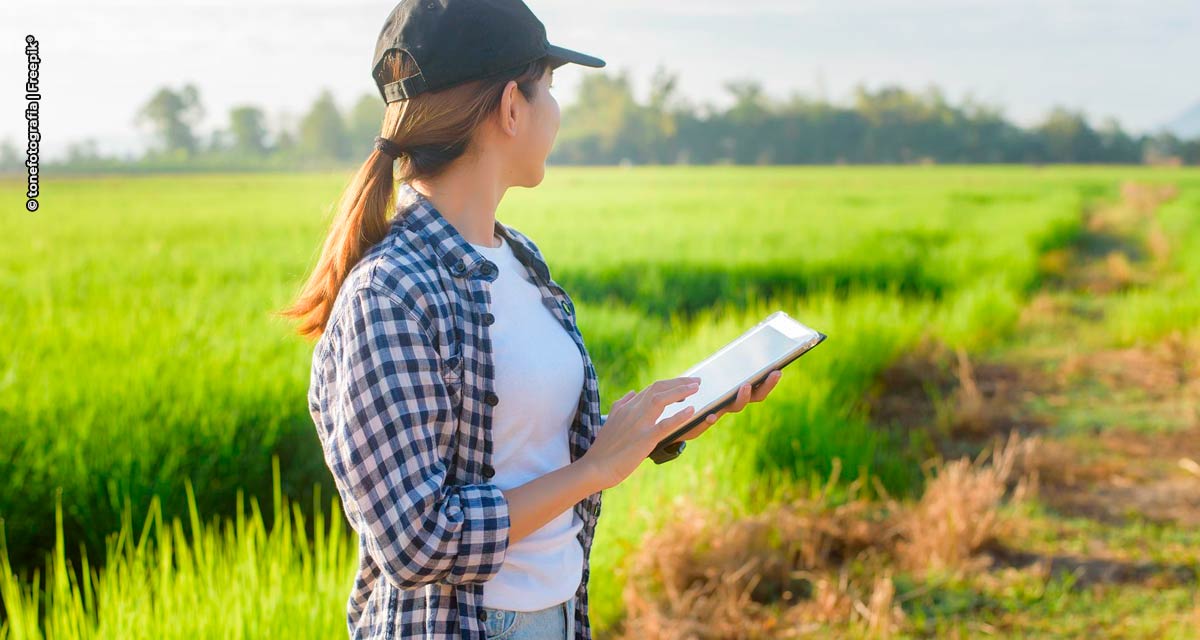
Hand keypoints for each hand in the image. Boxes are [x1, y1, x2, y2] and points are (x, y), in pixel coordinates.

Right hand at [578, 376, 701, 490]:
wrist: (595, 467)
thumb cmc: (603, 448)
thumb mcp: (610, 420)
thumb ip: (621, 404)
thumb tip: (632, 392)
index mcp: (626, 407)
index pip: (651, 389)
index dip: (670, 384)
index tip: (684, 383)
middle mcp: (632, 411)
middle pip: (658, 389)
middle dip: (679, 382)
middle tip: (696, 381)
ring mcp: (638, 424)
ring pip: (660, 400)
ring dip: (680, 391)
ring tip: (696, 388)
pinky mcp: (644, 439)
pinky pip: (664, 425)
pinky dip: (679, 416)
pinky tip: (691, 410)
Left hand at [670, 369, 783, 443]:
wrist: (674, 420)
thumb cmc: (694, 397)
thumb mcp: (707, 380)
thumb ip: (719, 369)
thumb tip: (735, 350)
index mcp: (734, 393)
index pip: (757, 387)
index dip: (769, 381)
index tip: (779, 369)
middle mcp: (730, 403)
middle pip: (754, 396)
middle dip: (766, 385)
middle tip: (774, 373)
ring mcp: (718, 411)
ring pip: (735, 407)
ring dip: (742, 397)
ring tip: (744, 386)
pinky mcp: (701, 421)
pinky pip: (708, 420)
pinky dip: (711, 418)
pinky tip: (710, 416)